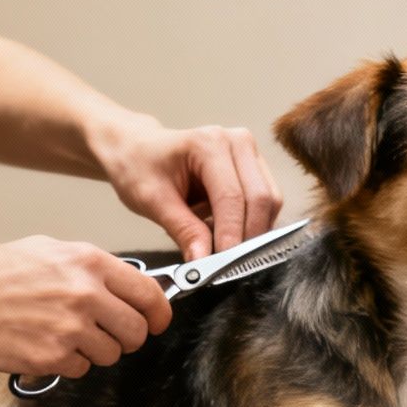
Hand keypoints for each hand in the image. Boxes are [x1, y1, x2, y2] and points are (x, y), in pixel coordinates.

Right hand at [0, 237, 173, 376]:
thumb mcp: (44, 249)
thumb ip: (88, 265)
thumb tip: (124, 281)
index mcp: (87, 262)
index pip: (148, 293)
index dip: (159, 312)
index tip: (157, 320)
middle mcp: (85, 294)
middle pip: (137, 330)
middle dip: (128, 336)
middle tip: (110, 333)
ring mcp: (70, 329)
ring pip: (111, 354)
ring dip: (95, 350)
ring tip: (65, 335)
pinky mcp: (52, 358)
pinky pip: (82, 369)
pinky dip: (68, 363)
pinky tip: (44, 345)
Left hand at [93, 117, 284, 259]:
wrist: (136, 149)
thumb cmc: (139, 166)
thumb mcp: (152, 201)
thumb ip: (183, 230)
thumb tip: (204, 260)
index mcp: (209, 143)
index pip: (232, 197)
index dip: (230, 235)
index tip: (220, 265)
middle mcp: (236, 142)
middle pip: (260, 198)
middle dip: (247, 237)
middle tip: (225, 265)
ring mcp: (249, 152)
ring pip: (270, 202)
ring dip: (250, 231)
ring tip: (218, 243)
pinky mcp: (253, 167)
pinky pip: (265, 203)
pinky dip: (250, 224)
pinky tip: (223, 230)